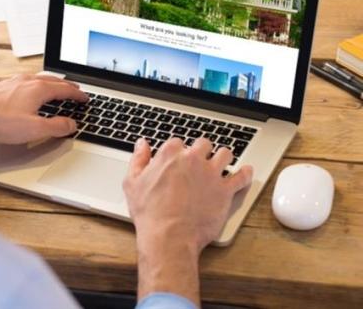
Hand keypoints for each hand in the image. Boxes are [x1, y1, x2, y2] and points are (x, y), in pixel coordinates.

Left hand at [0, 74, 87, 143]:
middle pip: (53, 81)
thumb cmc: (0, 121)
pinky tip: (31, 92)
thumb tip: (71, 124)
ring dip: (52, 84)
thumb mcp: (35, 129)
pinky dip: (37, 86)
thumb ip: (56, 127)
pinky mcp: (3, 86)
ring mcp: (14, 82)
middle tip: (75, 91)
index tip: (85, 98)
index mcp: (38, 89)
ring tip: (57, 89)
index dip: (77, 95)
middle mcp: (27, 81)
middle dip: (67, 87)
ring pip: (39, 80)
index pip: (65, 89)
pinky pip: (26, 82)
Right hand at [123, 137, 252, 303]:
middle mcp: (193, 159)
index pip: (177, 142)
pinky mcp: (225, 190)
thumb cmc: (149, 212)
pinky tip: (246, 172)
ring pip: (225, 154)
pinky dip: (245, 173)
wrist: (168, 235)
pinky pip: (242, 176)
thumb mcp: (132, 182)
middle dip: (202, 150)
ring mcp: (211, 173)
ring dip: (223, 156)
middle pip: (203, 144)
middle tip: (199, 160)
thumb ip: (138, 159)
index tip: (177, 159)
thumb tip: (141, 144)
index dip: (178, 151)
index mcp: (170, 154)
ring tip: (222, 162)